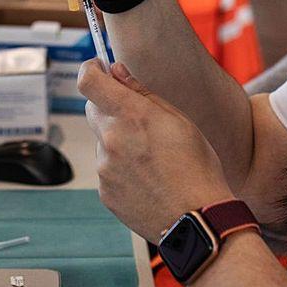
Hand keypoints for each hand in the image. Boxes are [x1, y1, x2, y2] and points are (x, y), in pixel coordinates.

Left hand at [79, 60, 234, 242]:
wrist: (198, 219)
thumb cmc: (197, 168)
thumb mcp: (179, 121)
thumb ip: (143, 93)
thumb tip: (117, 71)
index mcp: (130, 115)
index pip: (88, 81)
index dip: (90, 69)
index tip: (98, 67)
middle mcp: (111, 139)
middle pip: (93, 110)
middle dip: (110, 108)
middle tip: (138, 120)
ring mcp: (104, 168)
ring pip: (103, 142)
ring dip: (118, 142)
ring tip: (152, 160)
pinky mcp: (104, 191)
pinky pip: (107, 169)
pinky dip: (121, 169)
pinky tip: (147, 179)